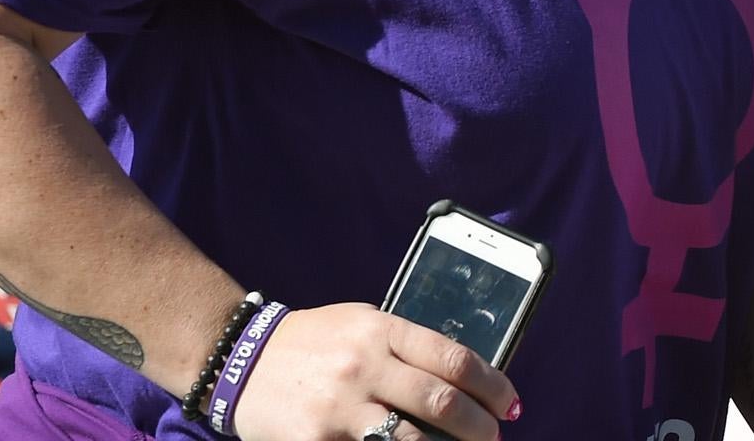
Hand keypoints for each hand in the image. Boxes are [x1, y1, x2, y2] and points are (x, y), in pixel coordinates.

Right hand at [234, 304, 516, 440]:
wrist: (242, 362)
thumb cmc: (314, 342)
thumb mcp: (362, 325)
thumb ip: (406, 346)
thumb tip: (463, 376)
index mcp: (382, 330)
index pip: (454, 358)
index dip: (492, 386)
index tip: (510, 405)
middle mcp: (364, 365)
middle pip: (441, 401)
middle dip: (479, 427)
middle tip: (495, 438)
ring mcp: (340, 406)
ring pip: (412, 439)